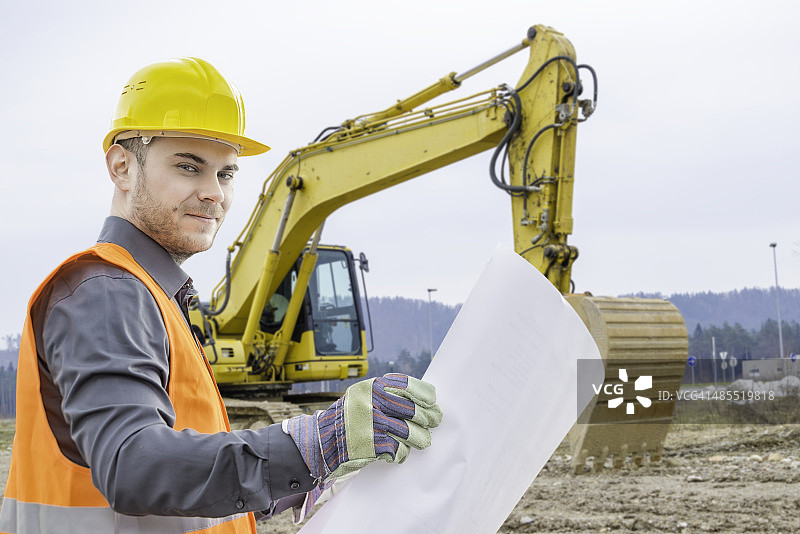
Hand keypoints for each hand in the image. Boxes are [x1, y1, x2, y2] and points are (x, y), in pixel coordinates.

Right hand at [283, 374, 442, 482]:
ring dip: (419, 439)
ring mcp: (374, 424)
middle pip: (415, 410)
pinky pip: (399, 450)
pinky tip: (397, 452)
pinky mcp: (373, 445)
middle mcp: (374, 402)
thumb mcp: (364, 396)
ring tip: (422, 440)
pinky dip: (402, 453)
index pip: (409, 386)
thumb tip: (423, 401)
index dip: (426, 396)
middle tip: (434, 422)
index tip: (433, 402)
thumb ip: (388, 394)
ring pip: (411, 432)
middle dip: (428, 418)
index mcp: (373, 387)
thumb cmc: (347, 418)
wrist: (321, 441)